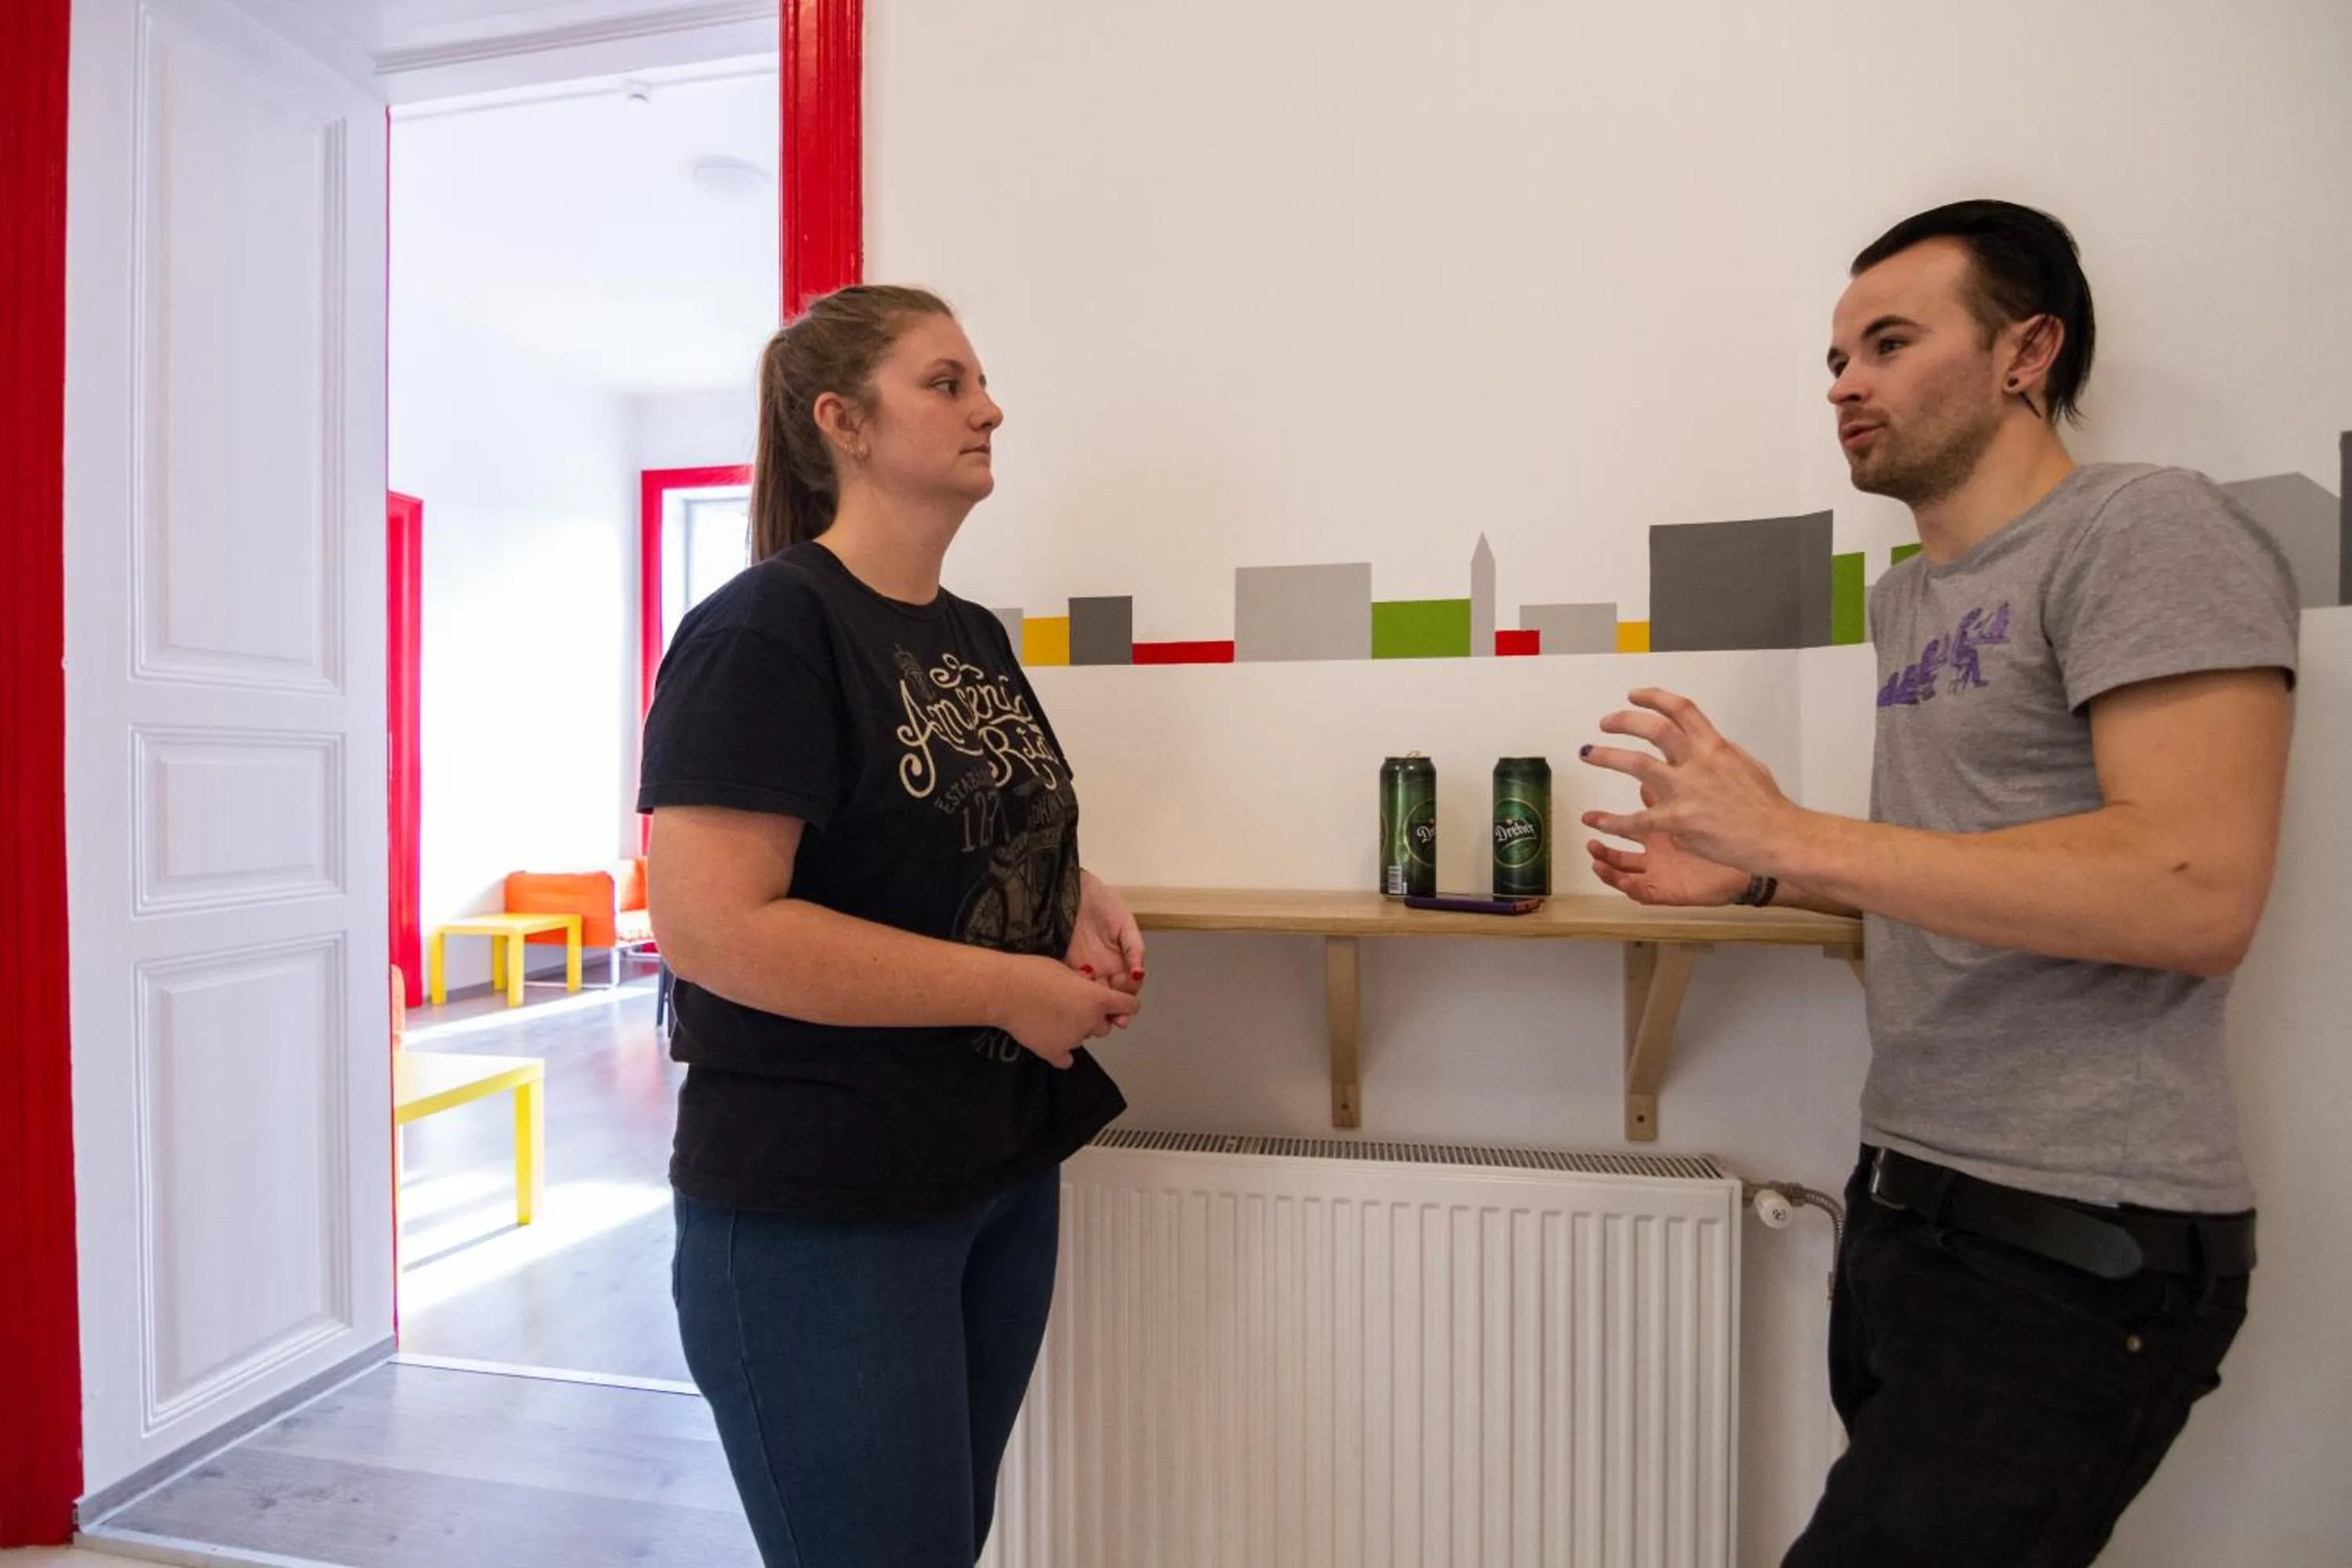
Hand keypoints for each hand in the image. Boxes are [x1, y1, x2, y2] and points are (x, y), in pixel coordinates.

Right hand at [994, 955, 1140, 1069]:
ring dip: (1077, 1030)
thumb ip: (1082, 984)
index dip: (1126, 1004)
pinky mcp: (1054, 1052)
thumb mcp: (1066, 970)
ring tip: (1055, 1018)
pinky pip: (1066, 1059)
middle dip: (1095, 1018)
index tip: (1121, 1004)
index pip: (1128, 1006)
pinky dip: (1062, 1052)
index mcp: (1098, 999)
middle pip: (1105, 1026)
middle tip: (1074, 1007)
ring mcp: (1073, 1040)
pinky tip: (1052, 1041)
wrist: (1005, 990)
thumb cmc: (1034, 972)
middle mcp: (1090, 1021)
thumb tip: (1086, 987)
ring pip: (1084, 1038)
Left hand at [1064, 869, 1145, 1021]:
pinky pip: (1072, 983)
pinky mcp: (1066, 965)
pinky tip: (1081, 997)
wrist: (1073, 890)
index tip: (1128, 1004)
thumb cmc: (1103, 903)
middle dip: (1114, 1010)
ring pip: (1091, 995)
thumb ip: (1135, 949)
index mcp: (1120, 961)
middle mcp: (1103, 969)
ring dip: (1095, 1007)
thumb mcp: (1126, 924)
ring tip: (1098, 1015)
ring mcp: (1084, 968)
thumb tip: (1140, 973)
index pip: (1127, 987)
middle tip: (1116, 1020)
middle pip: (1109, 996)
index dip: (1128, 998)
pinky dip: (1077, 992)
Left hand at [1578, 688, 1802, 871]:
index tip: (1634, 695)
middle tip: (1606, 722)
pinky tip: (1594, 820)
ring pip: (1636, 764)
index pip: (1680, 709)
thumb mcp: (1745, 765)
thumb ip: (1716, 753)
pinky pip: (1636, 819)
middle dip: (1624, 720)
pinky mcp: (1678, 821)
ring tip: (1588, 753)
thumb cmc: (1766, 806)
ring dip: (1607, 756)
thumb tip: (1699, 744)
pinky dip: (1611, 821)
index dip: (1653, 697)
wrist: (1776, 837)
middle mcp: (1698, 763)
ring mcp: (1686, 791)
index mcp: (1714, 746)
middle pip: (1653, 728)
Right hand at [1585, 787, 1752, 905]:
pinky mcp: (1668, 891)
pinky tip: (1601, 871)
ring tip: (1590, 850)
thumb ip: (1678, 789)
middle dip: (1603, 833)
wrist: (1765, 857)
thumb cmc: (1739, 831)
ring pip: (1625, 869)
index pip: (1636, 822)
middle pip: (1624, 845)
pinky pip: (1637, 890)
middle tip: (1585, 821)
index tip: (1597, 807)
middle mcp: (1663, 852)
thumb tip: (1658, 773)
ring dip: (1604, 859)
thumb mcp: (1704, 802)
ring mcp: (1664, 872)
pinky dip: (1617, 881)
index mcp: (1671, 828)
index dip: (1616, 816)